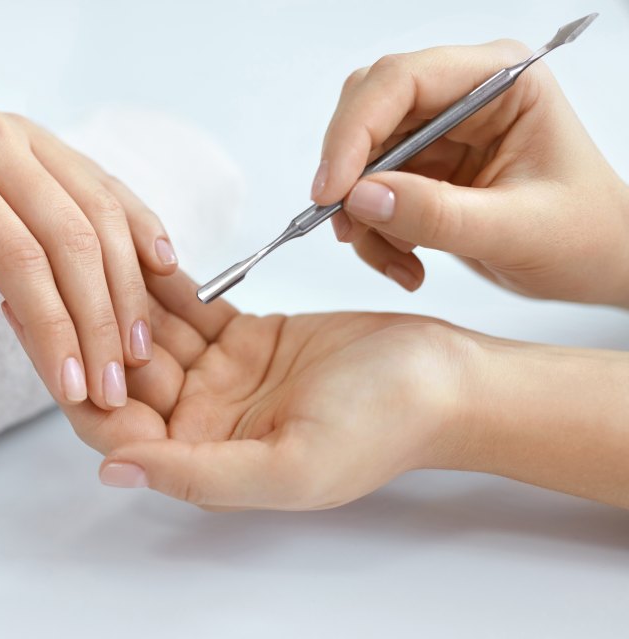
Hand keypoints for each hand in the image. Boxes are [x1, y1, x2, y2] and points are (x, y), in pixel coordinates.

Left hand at [0, 74, 177, 409]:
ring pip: (102, 210)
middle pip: (74, 237)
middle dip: (101, 319)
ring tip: (139, 347)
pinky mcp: (48, 141)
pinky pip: (105, 182)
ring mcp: (29, 136)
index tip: (72, 386)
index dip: (53, 326)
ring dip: (128, 284)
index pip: (16, 255)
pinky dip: (141, 224)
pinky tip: (165, 267)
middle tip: (115, 384)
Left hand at [55, 270, 471, 509]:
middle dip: (73, 329)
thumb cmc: (382, 427)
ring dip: (108, 296)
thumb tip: (111, 468)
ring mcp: (220, 377)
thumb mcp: (291, 465)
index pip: (113, 424)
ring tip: (61, 248)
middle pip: (117, 375)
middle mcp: (201, 421)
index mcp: (203, 457)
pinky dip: (159, 278)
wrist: (447, 378)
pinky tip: (125, 244)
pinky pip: (188, 305)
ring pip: (147, 334)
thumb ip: (198, 474)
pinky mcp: (244, 336)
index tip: (28, 326)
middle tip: (25, 271)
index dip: (67, 380)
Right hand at [312, 41, 628, 306]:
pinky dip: (374, 234)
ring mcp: (440, 132)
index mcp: (501, 82)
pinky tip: (407, 262)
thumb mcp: (517, 230)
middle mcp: (463, 96)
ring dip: (363, 216)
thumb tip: (361, 198)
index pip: (404, 81)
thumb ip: (438, 213)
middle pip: (369, 111)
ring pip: (361, 159)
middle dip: (351, 174)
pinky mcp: (423, 169)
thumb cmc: (585, 236)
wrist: (598, 265)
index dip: (355, 130)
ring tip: (398, 260)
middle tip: (348, 226)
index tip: (333, 190)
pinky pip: (368, 194)